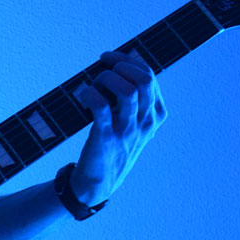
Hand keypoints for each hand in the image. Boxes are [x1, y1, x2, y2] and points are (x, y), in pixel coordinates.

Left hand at [72, 51, 167, 206]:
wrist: (100, 181)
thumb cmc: (114, 145)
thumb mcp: (134, 123)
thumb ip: (135, 99)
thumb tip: (118, 65)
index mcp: (155, 115)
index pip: (150, 76)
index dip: (128, 60)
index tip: (110, 57)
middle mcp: (145, 122)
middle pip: (144, 80)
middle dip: (121, 65)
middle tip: (103, 67)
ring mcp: (127, 131)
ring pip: (126, 91)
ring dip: (105, 79)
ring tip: (94, 84)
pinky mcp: (105, 138)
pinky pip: (101, 107)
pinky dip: (90, 94)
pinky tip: (83, 96)